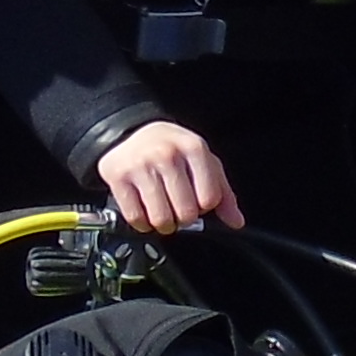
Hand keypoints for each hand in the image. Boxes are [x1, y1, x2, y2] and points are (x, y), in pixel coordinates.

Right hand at [93, 119, 240, 233]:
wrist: (130, 132)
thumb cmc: (172, 150)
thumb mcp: (203, 162)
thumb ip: (223, 192)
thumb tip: (236, 222)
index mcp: (193, 148)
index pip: (209, 198)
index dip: (205, 206)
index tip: (197, 200)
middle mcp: (167, 154)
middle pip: (186, 212)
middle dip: (184, 218)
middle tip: (177, 207)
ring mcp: (141, 165)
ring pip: (161, 219)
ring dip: (164, 224)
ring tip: (163, 211)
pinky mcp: (118, 177)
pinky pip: (136, 218)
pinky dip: (142, 223)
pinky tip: (145, 211)